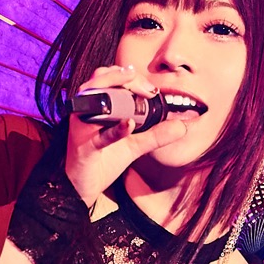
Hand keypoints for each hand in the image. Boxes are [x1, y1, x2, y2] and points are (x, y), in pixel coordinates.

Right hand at [65, 63, 164, 206]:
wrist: (84, 187)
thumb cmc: (103, 159)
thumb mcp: (135, 144)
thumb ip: (156, 134)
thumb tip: (182, 125)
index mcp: (96, 104)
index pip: (111, 76)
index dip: (133, 77)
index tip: (153, 89)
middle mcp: (85, 109)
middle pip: (102, 77)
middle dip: (127, 78)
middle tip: (151, 91)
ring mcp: (82, 125)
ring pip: (93, 95)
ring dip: (118, 91)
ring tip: (142, 95)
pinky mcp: (83, 145)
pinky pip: (99, 134)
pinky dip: (116, 129)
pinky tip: (129, 125)